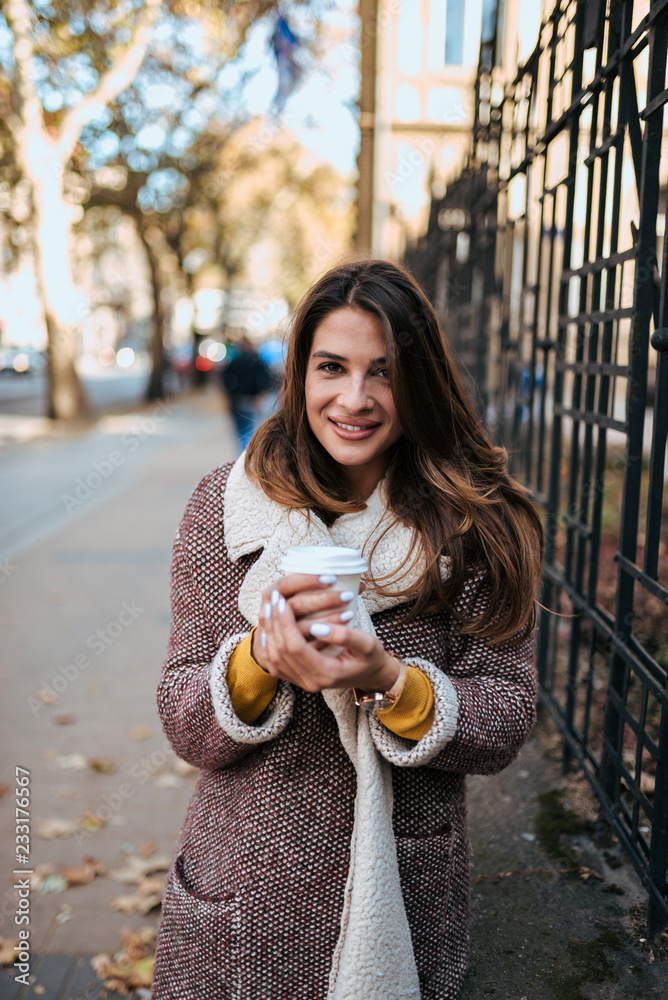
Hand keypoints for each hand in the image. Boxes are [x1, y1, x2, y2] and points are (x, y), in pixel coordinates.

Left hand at [251, 576, 398, 694]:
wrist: (371, 675)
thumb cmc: (371, 657)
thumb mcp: (368, 644)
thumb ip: (345, 637)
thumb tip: (318, 627)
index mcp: (327, 673)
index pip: (295, 647)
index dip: (285, 623)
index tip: (282, 601)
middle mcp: (310, 681)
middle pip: (280, 652)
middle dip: (274, 623)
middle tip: (274, 599)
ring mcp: (302, 682)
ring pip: (274, 658)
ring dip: (269, 631)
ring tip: (269, 608)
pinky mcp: (298, 678)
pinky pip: (275, 663)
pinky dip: (270, 643)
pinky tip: (269, 626)